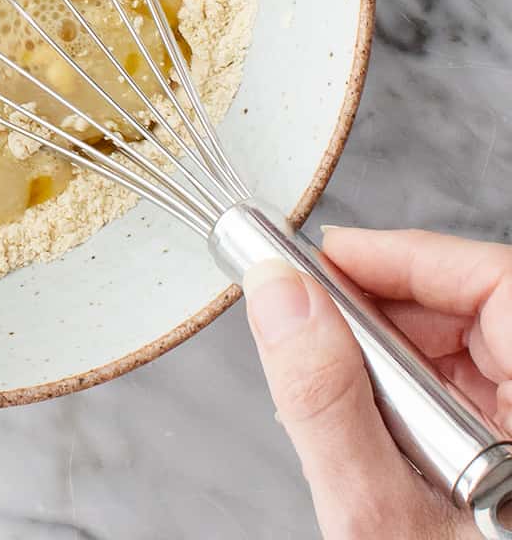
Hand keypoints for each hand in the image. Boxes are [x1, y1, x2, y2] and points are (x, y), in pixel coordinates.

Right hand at [244, 228, 511, 538]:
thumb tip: (277, 294)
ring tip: (333, 380)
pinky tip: (368, 419)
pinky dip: (409, 392)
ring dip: (392, 350)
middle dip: (388, 304)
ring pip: (473, 350)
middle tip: (311, 312)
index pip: (499, 286)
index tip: (328, 256)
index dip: (410, 254)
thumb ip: (324, 402)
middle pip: (483, 311)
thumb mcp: (377, 522)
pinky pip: (471, 395)